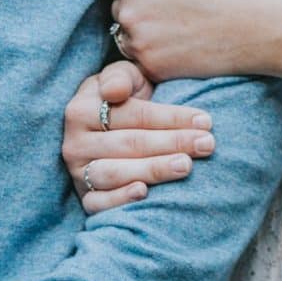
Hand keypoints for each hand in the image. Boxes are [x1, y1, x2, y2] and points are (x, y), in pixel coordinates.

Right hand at [62, 58, 214, 215]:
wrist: (104, 130)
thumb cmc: (123, 100)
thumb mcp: (123, 78)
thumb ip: (120, 77)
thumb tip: (115, 92)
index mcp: (81, 110)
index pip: (132, 115)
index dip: (170, 118)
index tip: (205, 121)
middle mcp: (75, 142)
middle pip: (129, 144)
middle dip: (172, 143)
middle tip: (207, 144)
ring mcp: (77, 172)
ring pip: (115, 173)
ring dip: (153, 170)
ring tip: (186, 165)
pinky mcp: (84, 198)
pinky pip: (98, 203)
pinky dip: (119, 199)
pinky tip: (143, 193)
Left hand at [105, 0, 281, 84]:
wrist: (266, 26)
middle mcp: (131, 13)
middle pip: (119, 5)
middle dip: (139, 2)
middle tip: (178, 2)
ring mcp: (141, 44)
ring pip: (126, 34)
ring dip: (144, 29)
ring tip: (180, 23)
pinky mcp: (154, 69)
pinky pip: (141, 60)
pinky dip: (155, 53)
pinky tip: (182, 43)